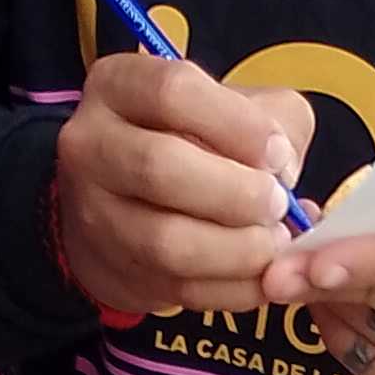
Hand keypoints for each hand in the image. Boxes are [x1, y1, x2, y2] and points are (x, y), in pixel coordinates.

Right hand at [54, 55, 314, 316]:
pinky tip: (262, 275)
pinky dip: (234, 288)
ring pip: (167, 241)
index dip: (236, 125)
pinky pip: (181, 290)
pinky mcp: (114, 271)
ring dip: (237, 249)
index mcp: (117, 84)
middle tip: (278, 205)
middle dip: (236, 193)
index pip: (172, 92)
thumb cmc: (192, 142)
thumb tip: (284, 166)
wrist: (129, 201)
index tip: (277, 154)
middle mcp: (90, 144)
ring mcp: (94, 213)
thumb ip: (270, 119)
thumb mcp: (230, 105)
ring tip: (274, 243)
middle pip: (160, 167)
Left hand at [259, 192, 374, 374]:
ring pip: (366, 332)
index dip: (365, 262)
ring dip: (325, 302)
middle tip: (276, 264)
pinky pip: (362, 365)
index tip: (311, 264)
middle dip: (322, 281)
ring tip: (309, 271)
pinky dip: (335, 332)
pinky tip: (331, 305)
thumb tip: (332, 210)